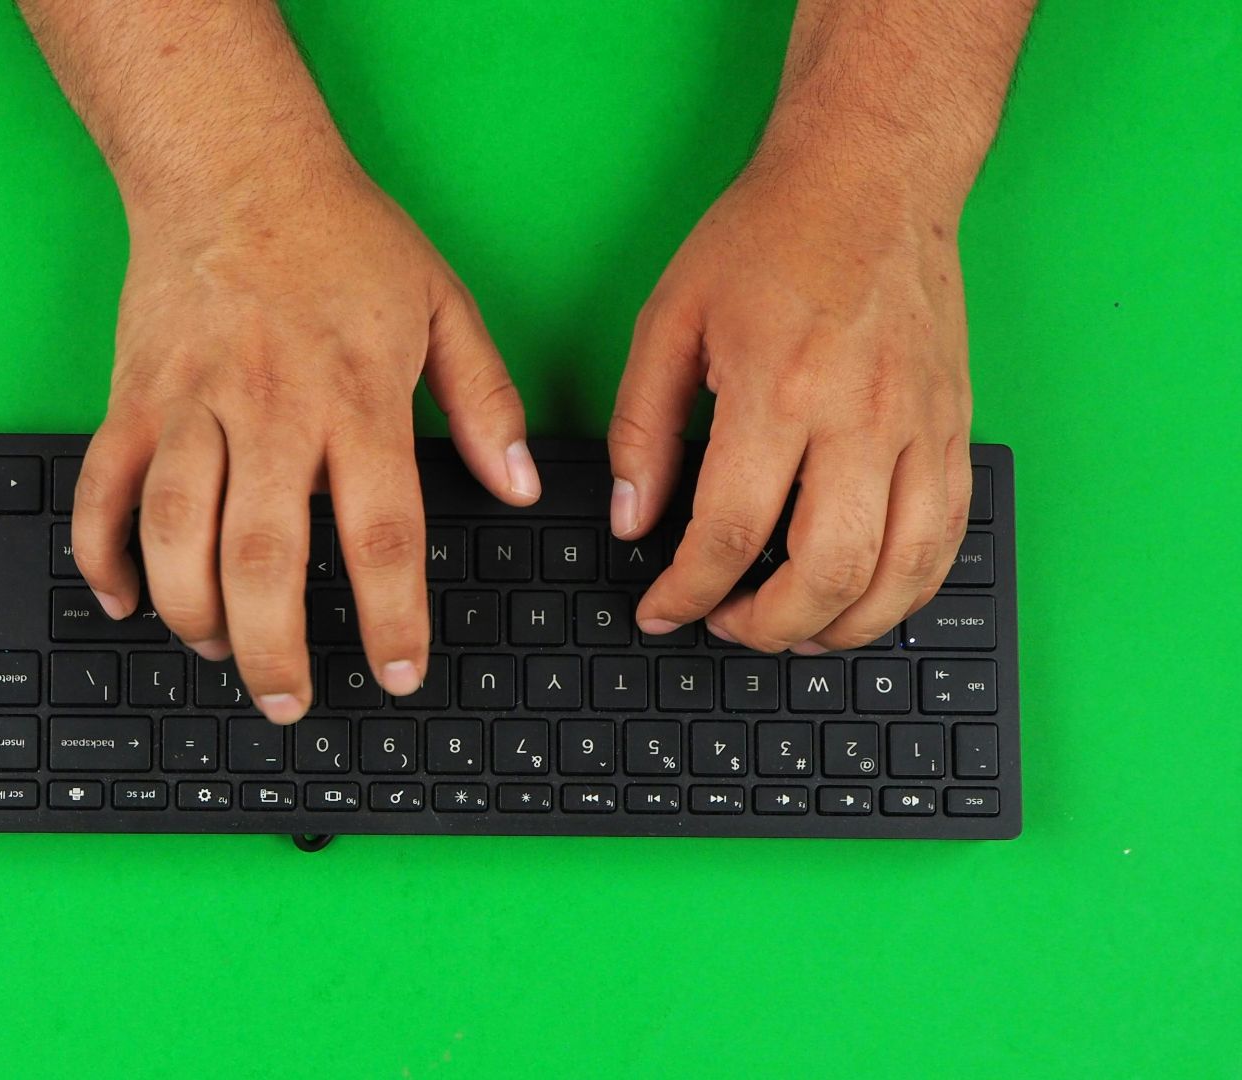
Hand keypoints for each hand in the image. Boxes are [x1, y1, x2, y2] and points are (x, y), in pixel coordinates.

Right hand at [74, 164, 537, 722]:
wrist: (232, 165)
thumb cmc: (341, 236)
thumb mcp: (442, 304)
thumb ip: (485, 401)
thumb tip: (520, 488)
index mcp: (355, 396)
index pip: (379, 532)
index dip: (391, 617)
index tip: (396, 673)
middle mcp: (270, 410)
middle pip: (263, 558)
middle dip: (275, 649)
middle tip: (289, 701)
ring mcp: (190, 406)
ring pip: (174, 535)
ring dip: (192, 613)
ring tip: (220, 653)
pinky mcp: (133, 398)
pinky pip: (102, 490)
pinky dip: (102, 555)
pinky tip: (126, 598)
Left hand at [609, 151, 973, 653]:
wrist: (872, 173)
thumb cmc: (768, 236)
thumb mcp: (670, 319)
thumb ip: (642, 428)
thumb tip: (631, 519)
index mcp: (777, 388)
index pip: (728, 533)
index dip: (685, 593)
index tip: (660, 610)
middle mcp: (860, 415)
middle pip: (827, 573)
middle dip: (766, 627)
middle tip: (724, 625)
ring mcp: (921, 425)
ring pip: (902, 573)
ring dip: (843, 627)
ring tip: (789, 629)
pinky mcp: (955, 426)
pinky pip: (948, 537)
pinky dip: (907, 588)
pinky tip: (862, 598)